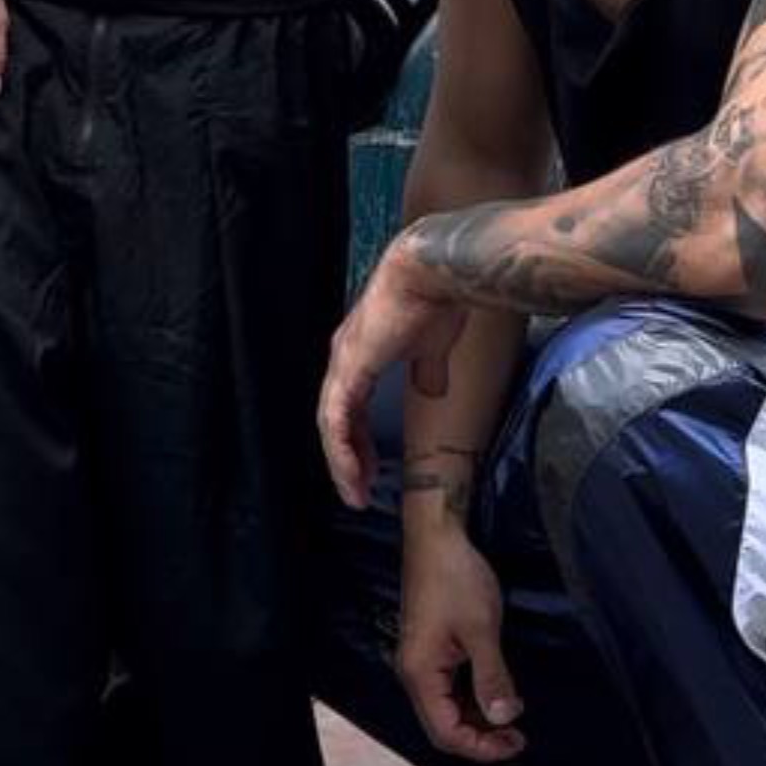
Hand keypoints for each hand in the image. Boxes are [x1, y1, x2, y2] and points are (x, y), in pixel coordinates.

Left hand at [319, 238, 466, 508]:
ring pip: (330, 424)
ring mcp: (343, 362)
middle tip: (359, 489)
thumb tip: (432, 389)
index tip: (371, 468)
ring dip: (342, 462)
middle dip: (348, 457)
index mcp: (361, 354)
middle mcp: (345, 358)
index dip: (358, 440)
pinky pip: (335, 420)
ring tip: (354, 492)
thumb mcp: (432, 348)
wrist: (433, 273)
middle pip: (335, 420)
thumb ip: (427, 371)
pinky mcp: (348, 368)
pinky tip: (351, 472)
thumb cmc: (435, 300)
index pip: (349, 407)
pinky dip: (342, 450)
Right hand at [396, 528, 523, 762]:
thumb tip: (505, 719)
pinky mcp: (430, 648)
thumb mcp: (481, 629)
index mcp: (420, 674)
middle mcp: (414, 674)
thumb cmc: (455, 578)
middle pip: (443, 726)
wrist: (437, 535)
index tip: (516, 742)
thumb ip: (492, 677)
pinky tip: (494, 691)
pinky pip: (448, 688)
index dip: (481, 747)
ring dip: (477, 718)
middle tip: (517, 736)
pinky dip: (471, 697)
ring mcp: (420, 660)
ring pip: (446, 708)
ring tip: (511, 716)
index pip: (446, 733)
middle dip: (480, 737)